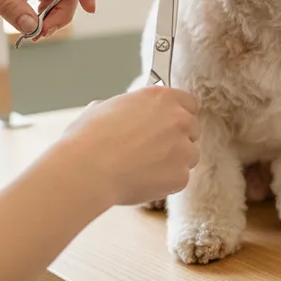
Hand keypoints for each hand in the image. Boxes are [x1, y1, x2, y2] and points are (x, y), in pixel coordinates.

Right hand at [46, 87, 199, 207]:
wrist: (88, 170)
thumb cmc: (88, 138)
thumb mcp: (104, 108)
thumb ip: (126, 109)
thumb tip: (120, 114)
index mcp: (161, 98)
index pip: (188, 103)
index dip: (177, 114)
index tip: (167, 124)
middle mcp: (178, 120)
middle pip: (192, 129)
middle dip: (177, 139)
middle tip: (153, 149)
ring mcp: (183, 149)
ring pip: (189, 156)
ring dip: (174, 161)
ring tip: (143, 167)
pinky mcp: (181, 176)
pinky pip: (179, 179)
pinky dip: (165, 182)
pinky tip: (142, 180)